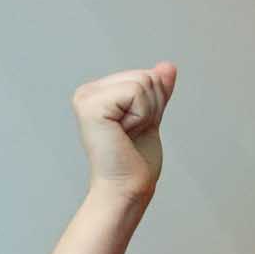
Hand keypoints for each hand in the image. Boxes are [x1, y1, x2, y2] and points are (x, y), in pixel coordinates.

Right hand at [72, 64, 176, 201]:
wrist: (128, 187)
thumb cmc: (136, 160)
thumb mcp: (151, 117)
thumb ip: (157, 91)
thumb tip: (168, 66)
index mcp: (98, 92)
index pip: (145, 75)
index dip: (153, 104)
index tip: (136, 128)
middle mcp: (87, 91)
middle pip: (145, 76)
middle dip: (151, 107)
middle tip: (132, 133)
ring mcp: (87, 97)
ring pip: (143, 82)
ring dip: (146, 114)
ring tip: (127, 134)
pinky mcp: (91, 106)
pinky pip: (136, 92)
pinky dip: (140, 116)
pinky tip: (124, 133)